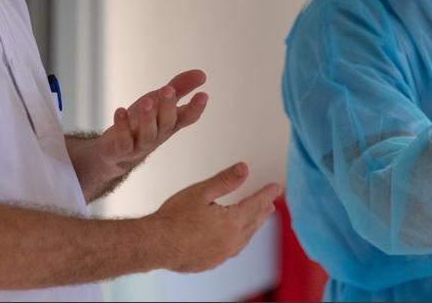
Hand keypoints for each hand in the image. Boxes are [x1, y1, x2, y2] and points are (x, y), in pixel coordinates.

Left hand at [94, 70, 208, 179]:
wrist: (118, 151)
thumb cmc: (143, 121)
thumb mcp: (160, 101)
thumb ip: (180, 87)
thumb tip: (202, 74)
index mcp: (171, 123)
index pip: (187, 117)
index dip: (196, 108)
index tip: (203, 95)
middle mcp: (159, 134)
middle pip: (167, 123)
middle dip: (168, 107)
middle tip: (167, 89)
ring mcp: (141, 143)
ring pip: (148, 133)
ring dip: (148, 117)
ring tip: (146, 101)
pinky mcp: (123, 148)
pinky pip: (124, 140)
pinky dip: (122, 126)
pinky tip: (120, 111)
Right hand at [148, 163, 280, 272]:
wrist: (155, 245)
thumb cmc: (173, 218)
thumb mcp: (200, 192)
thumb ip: (225, 181)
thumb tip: (244, 169)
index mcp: (231, 222)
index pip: (255, 204)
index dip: (267, 194)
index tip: (276, 187)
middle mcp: (231, 241)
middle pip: (254, 222)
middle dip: (263, 209)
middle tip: (271, 202)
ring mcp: (222, 254)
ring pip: (245, 238)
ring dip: (253, 225)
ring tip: (258, 217)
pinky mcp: (211, 262)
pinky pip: (233, 249)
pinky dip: (240, 240)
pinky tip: (236, 238)